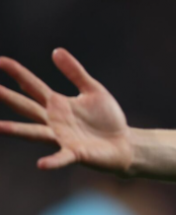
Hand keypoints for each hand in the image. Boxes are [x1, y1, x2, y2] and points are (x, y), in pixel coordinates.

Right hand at [0, 49, 131, 172]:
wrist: (124, 143)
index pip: (32, 86)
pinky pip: (62, 158)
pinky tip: (41, 164)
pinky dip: (52, 161)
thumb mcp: (92, 89)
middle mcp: (54, 121)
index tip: (0, 60)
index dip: (17, 73)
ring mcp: (62, 138)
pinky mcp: (76, 153)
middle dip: (8, 98)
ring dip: (17, 131)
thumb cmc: (106, 118)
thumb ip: (75, 72)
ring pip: (35, 133)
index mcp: (57, 104)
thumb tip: (56, 50)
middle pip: (26, 107)